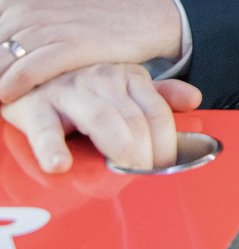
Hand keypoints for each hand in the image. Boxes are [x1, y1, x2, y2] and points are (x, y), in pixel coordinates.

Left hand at [0, 0, 181, 102]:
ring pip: (0, 61)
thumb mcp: (46, 4)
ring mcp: (50, 25)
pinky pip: (26, 71)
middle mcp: (29, 8)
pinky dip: (11, 87)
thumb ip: (14, 19)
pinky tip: (9, 96)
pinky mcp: (71, 45)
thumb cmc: (88, 18)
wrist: (138, 15)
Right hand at [0, 63, 199, 173]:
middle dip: (144, 153)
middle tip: (145, 176)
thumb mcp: (125, 84)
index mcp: (130, 77)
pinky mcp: (37, 107)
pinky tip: (60, 165)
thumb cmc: (85, 86)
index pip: (157, 112)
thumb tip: (195, 100)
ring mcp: (71, 92)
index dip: (166, 142)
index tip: (166, 167)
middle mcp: (104, 80)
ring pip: (101, 120)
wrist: (33, 72)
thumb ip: (160, 94)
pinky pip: (46, 129)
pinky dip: (53, 148)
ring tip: (122, 172)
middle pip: (134, 119)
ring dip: (117, 148)